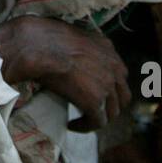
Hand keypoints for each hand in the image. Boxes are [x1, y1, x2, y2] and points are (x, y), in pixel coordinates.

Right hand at [0, 14, 130, 131]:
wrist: (39, 47)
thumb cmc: (45, 38)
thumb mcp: (70, 36)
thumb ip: (80, 46)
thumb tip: (69, 53)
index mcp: (108, 49)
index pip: (119, 74)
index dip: (110, 87)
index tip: (94, 93)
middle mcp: (113, 67)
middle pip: (122, 96)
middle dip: (109, 106)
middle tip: (91, 110)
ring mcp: (107, 85)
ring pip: (111, 112)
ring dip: (97, 118)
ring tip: (81, 120)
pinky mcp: (95, 102)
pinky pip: (97, 122)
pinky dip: (85, 126)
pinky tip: (72, 124)